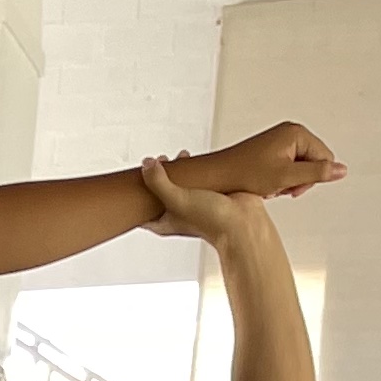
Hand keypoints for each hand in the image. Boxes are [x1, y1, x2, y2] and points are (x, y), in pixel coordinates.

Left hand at [142, 157, 274, 245]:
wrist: (244, 220)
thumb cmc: (210, 220)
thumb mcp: (175, 199)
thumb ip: (158, 182)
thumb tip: (146, 164)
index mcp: (164, 222)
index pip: (142, 208)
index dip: (137, 192)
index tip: (136, 175)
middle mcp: (178, 214)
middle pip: (161, 192)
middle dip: (160, 175)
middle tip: (162, 162)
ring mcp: (196, 204)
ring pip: (183, 184)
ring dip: (181, 170)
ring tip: (181, 158)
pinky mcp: (213, 194)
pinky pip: (201, 180)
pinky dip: (199, 169)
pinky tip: (199, 160)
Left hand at [176, 122, 342, 202]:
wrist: (212, 178)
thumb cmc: (243, 175)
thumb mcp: (285, 177)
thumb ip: (316, 173)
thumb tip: (342, 170)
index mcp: (296, 133)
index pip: (325, 158)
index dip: (311, 178)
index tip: (290, 187)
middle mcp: (289, 133)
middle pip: (313, 162)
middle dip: (298, 180)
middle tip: (278, 188)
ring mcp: (279, 141)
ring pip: (299, 168)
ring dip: (287, 182)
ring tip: (268, 186)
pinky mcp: (269, 151)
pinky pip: (286, 168)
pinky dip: (277, 180)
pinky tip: (263, 185)